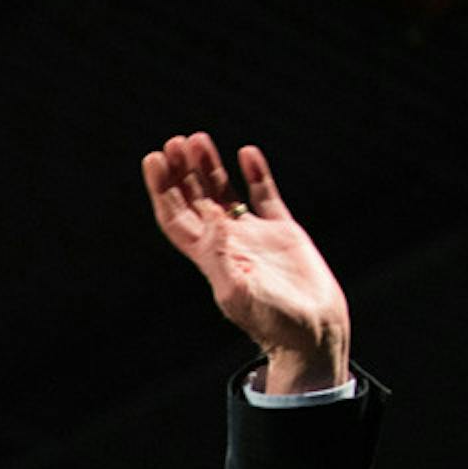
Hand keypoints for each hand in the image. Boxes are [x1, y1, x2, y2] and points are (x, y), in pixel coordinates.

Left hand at [142, 133, 350, 393]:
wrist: (312, 330)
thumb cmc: (272, 321)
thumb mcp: (238, 291)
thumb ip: (221, 255)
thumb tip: (209, 217)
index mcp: (208, 257)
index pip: (176, 217)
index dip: (163, 190)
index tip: (155, 161)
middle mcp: (226, 242)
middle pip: (195, 200)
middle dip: (182, 173)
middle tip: (174, 142)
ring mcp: (254, 235)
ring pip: (226, 192)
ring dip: (211, 167)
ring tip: (199, 138)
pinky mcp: (283, 231)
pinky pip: (265, 196)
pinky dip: (256, 174)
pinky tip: (247, 152)